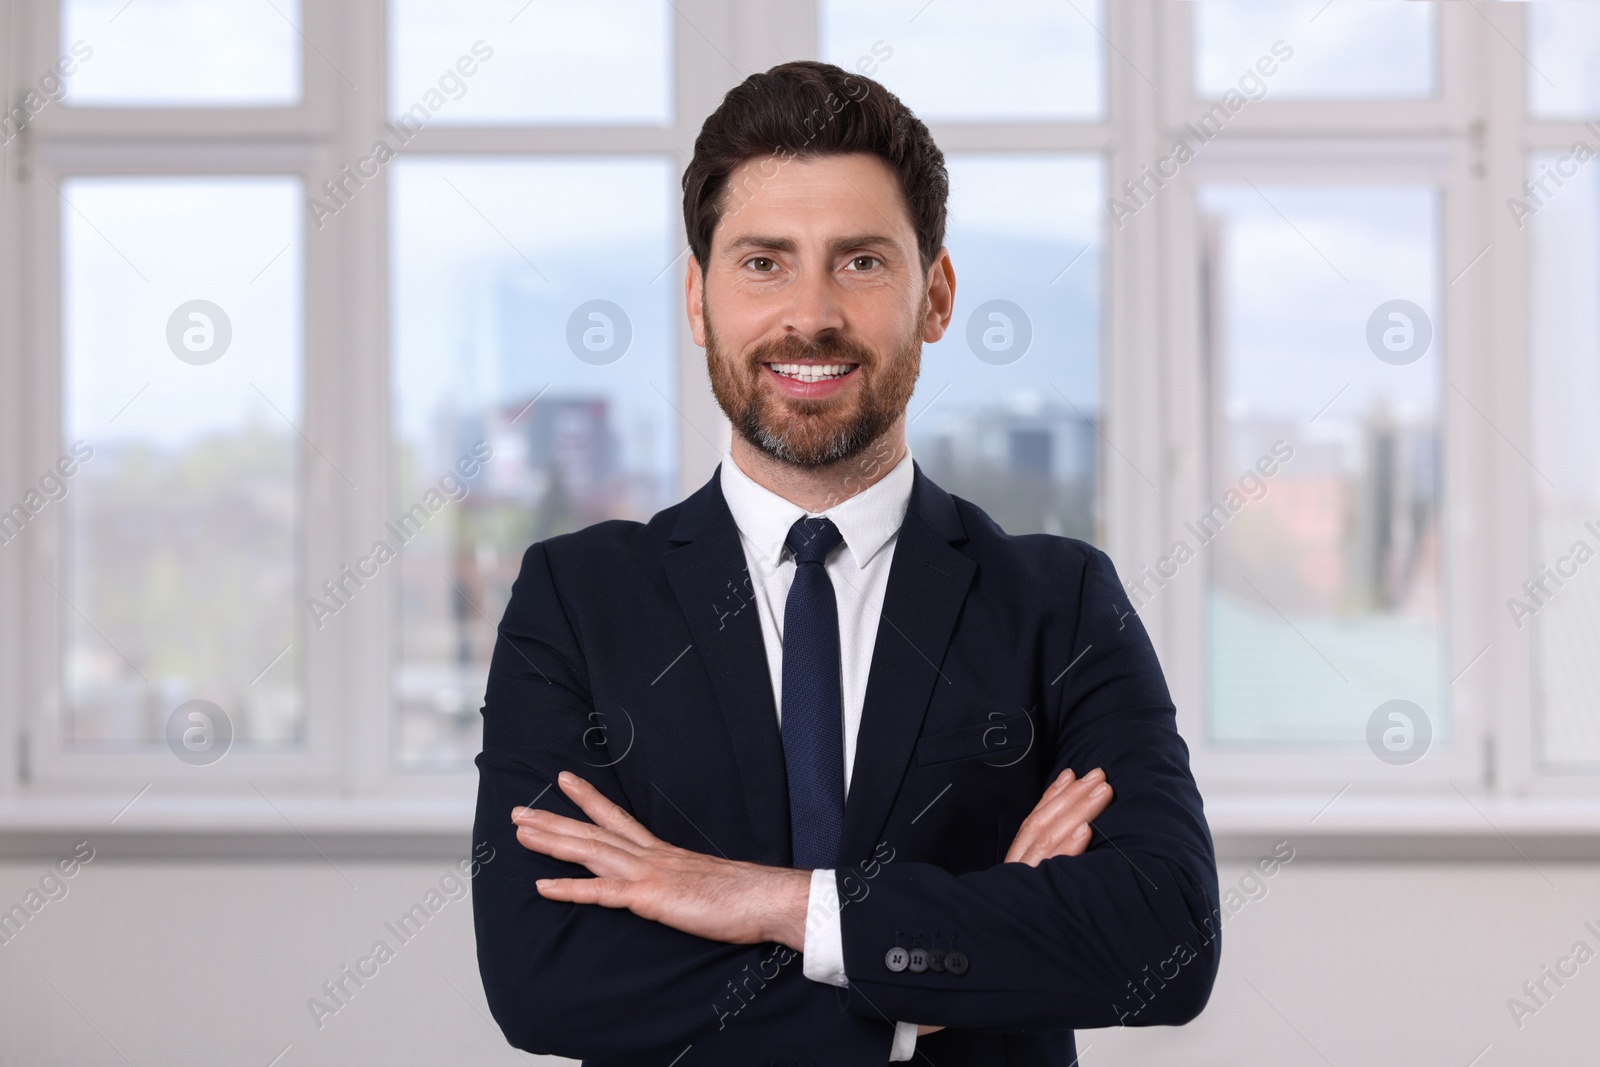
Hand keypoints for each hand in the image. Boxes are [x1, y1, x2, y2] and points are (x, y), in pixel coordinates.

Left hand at [513, 771, 811, 950]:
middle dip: (554, 820)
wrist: (768, 899)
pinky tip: (542, 886)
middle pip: (594, 831)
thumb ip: (686, 883)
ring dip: (552, 841)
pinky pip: (603, 892)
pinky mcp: (652, 898)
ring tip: (520, 832)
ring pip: (592, 851)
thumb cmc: (745, 897)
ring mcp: (650, 874)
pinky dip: (571, 888)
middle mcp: (652, 856)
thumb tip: (681, 889)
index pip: (618, 819)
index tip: (565, 781)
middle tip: (519, 809)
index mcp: (664, 852)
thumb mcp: (708, 884)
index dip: (589, 800)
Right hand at [913, 767, 1112, 1039]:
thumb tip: (1058, 847)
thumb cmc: (1003, 936)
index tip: (1070, 775)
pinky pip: (1052, 872)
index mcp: (1014, 870)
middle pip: (1043, 826)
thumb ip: (1030, 876)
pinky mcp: (1032, 904)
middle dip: (1073, 797)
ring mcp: (1024, 887)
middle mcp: (1017, 874)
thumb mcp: (1016, 899)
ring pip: (1049, 840)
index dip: (1051, 798)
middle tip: (1098, 775)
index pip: (1032, 824)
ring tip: (1100, 791)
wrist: (976, 971)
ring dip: (1078, 812)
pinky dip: (1069, 849)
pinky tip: (1086, 832)